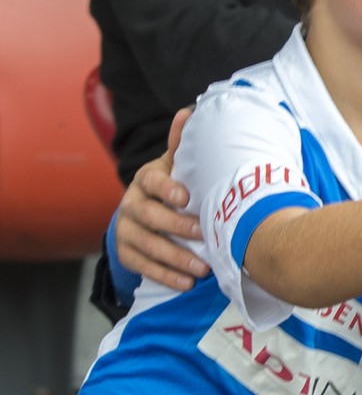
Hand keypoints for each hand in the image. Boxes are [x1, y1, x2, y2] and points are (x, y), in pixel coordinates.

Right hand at [116, 107, 207, 289]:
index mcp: (146, 179)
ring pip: (145, 245)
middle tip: (203, 235)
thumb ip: (182, 145)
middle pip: (148, 217)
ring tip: (202, 268)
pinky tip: (186, 282)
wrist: (147, 210)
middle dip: (177, 227)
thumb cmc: (172, 184)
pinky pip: (142, 266)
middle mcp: (130, 204)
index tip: (185, 196)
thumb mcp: (176, 165)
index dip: (166, 188)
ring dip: (175, 258)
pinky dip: (164, 275)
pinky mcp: (125, 252)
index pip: (151, 181)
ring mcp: (126, 229)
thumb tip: (188, 112)